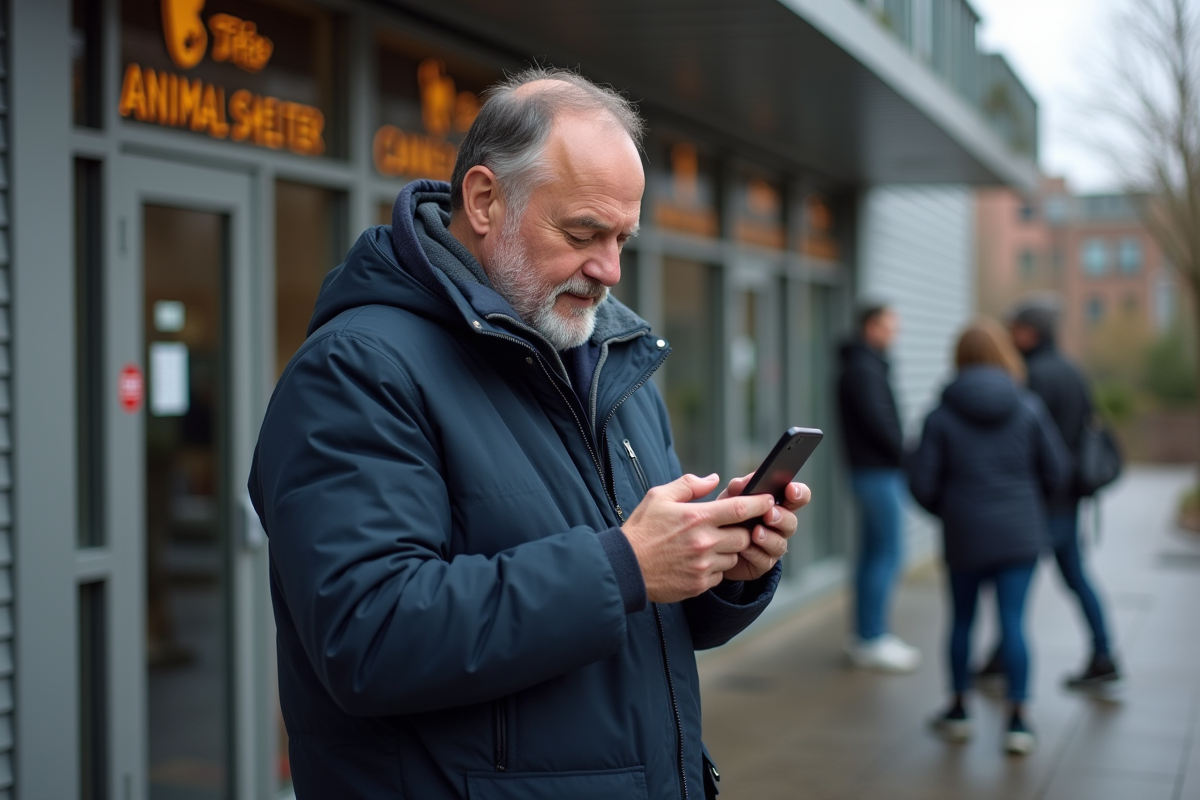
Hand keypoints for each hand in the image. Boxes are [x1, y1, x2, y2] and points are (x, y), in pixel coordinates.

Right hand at [621, 473, 778, 602]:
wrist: (625, 567)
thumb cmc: (641, 529)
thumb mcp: (659, 497)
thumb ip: (689, 485)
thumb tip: (714, 479)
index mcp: (697, 517)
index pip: (741, 508)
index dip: (760, 503)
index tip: (768, 500)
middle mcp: (704, 542)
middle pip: (744, 536)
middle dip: (743, 530)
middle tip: (731, 527)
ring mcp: (704, 566)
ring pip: (734, 556)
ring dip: (728, 550)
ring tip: (709, 544)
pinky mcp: (700, 584)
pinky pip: (721, 575)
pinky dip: (716, 568)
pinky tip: (698, 561)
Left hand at [717, 475, 810, 580]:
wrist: (714, 546)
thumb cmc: (727, 516)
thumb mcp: (729, 498)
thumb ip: (739, 488)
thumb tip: (744, 482)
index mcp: (776, 505)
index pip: (797, 496)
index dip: (799, 493)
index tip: (791, 489)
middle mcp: (779, 525)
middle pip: (792, 521)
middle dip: (782, 517)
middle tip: (769, 514)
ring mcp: (773, 545)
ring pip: (780, 543)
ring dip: (769, 537)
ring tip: (756, 533)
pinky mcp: (763, 563)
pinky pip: (764, 559)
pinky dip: (754, 553)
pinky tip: (744, 548)